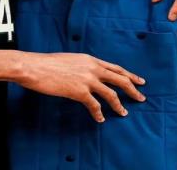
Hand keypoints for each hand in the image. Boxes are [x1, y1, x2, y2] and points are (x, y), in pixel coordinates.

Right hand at [19, 52, 145, 121]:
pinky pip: (95, 105)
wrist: (35, 67)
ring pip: (111, 94)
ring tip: (123, 113)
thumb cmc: (47, 63)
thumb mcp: (69, 60)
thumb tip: (86, 75)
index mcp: (89, 59)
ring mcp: (87, 80)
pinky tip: (100, 118)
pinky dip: (99, 113)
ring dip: (119, 105)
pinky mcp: (79, 91)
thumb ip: (81, 66)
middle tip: (141, 97)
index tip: (138, 80)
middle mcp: (92, 68)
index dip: (128, 75)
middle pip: (120, 79)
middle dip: (133, 89)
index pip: (115, 68)